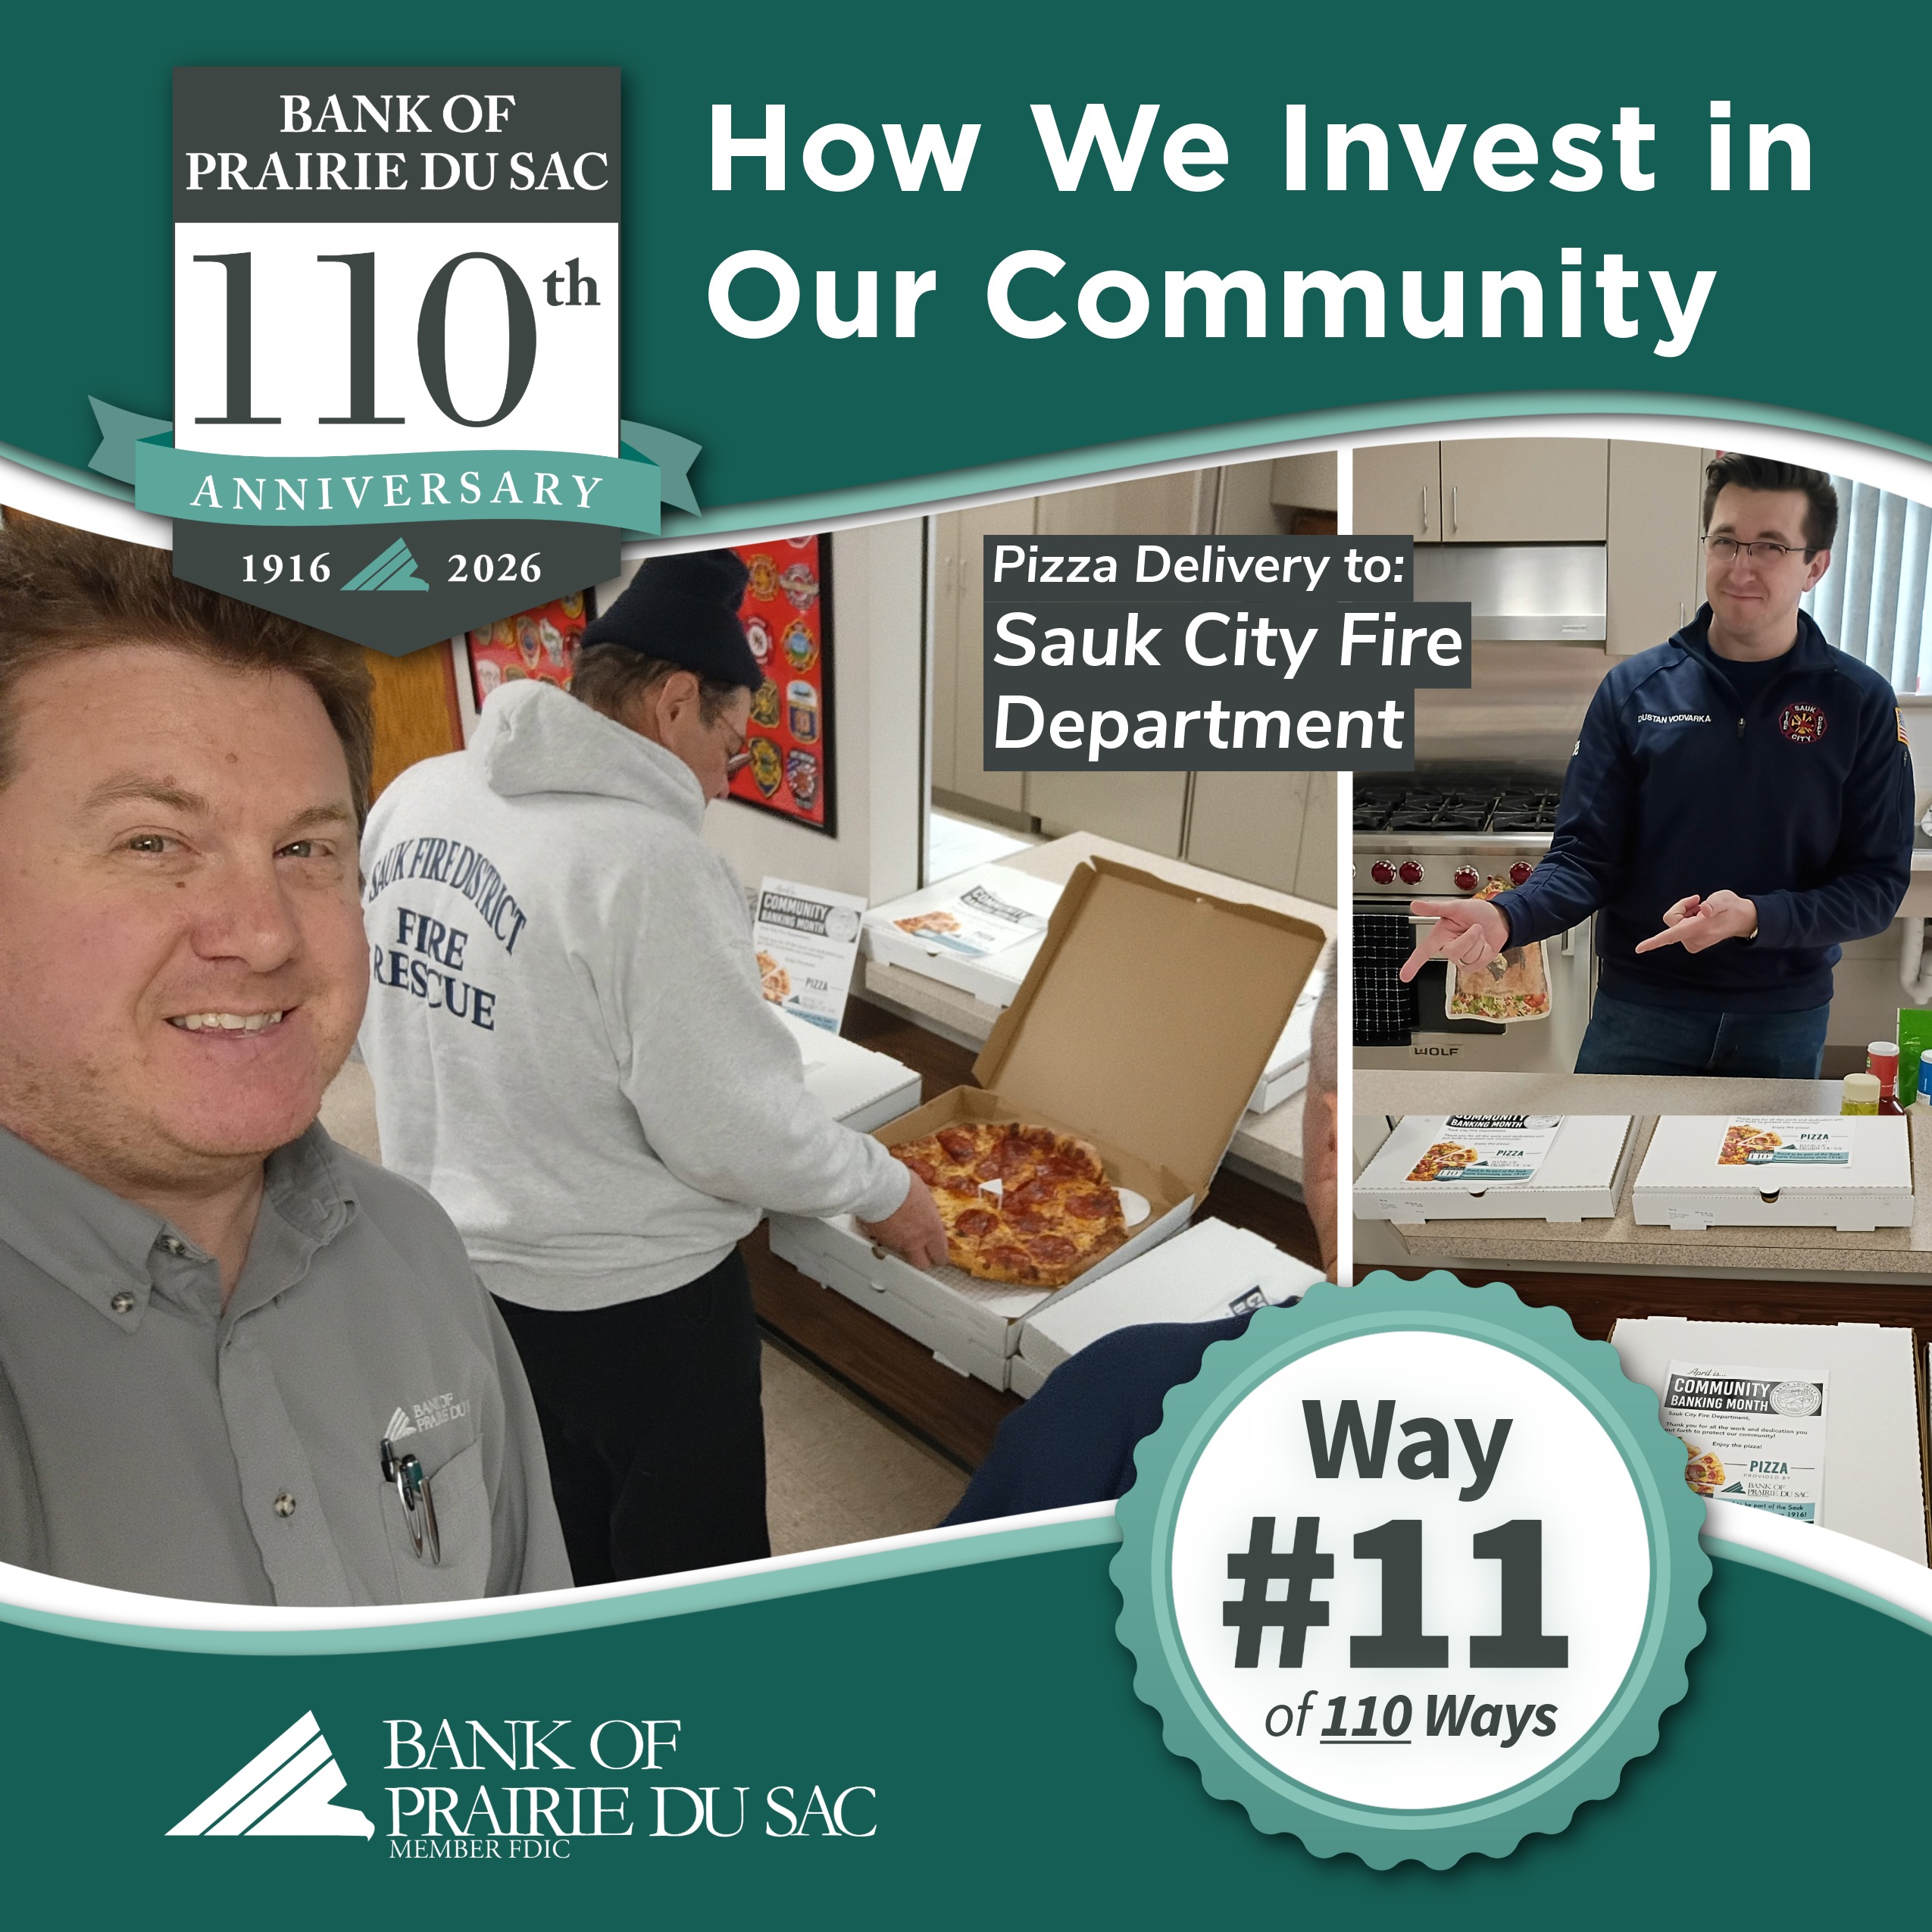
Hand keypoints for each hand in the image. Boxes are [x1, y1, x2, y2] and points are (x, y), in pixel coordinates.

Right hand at [858, 1174, 949, 1270]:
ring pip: (901, 1253)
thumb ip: (926, 1210)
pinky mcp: (878, 1240)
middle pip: (921, 1264)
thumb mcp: (924, 1195)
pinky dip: (884, 1237)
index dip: (939, 1255)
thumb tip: (924, 1210)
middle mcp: (915, 1241)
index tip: (938, 1254)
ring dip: (901, 1245)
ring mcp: (895, 1243)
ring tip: (897, 1229)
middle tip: (920, 1252)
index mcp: (931, 1229)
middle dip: (922, 1259)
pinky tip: (883, 1224)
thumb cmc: (903, 1185)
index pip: (940, 1253)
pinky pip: (884, 1243)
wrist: (878, 1187)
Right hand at [1398, 898, 1510, 981]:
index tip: (1404, 976)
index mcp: (1439, 936)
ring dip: (1479, 943)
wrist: (1498, 920)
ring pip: (1468, 957)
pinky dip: (1485, 951)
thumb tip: (1414, 905)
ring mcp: (1461, 959)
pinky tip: (1484, 944)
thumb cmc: (1476, 912)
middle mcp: (1448, 948)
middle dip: (1469, 938)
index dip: (1413, 964)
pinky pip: (1478, 962)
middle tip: (1476, 927)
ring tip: (1480, 934)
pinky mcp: (1473, 965)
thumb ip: (1434, 908)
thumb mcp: (1455, 907)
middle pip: (1454, 952)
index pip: (1423, 952)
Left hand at [1633, 889, 1757, 954]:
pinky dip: (1687, 919)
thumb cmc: (1732, 907)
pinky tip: (1701, 916)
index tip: (1639, 948)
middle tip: (1698, 900)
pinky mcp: (1692, 943)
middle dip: (1681, 907)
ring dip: (1686, 913)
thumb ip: (1715, 903)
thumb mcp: (1726, 899)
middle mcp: (1693, 940)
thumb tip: (1704, 909)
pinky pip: (1679, 928)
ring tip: (1703, 910)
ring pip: (1674, 923)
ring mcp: (1692, 943)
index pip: (1671, 935)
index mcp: (1698, 930)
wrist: (1742, 919)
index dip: (1654, 941)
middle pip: (1671, 919)